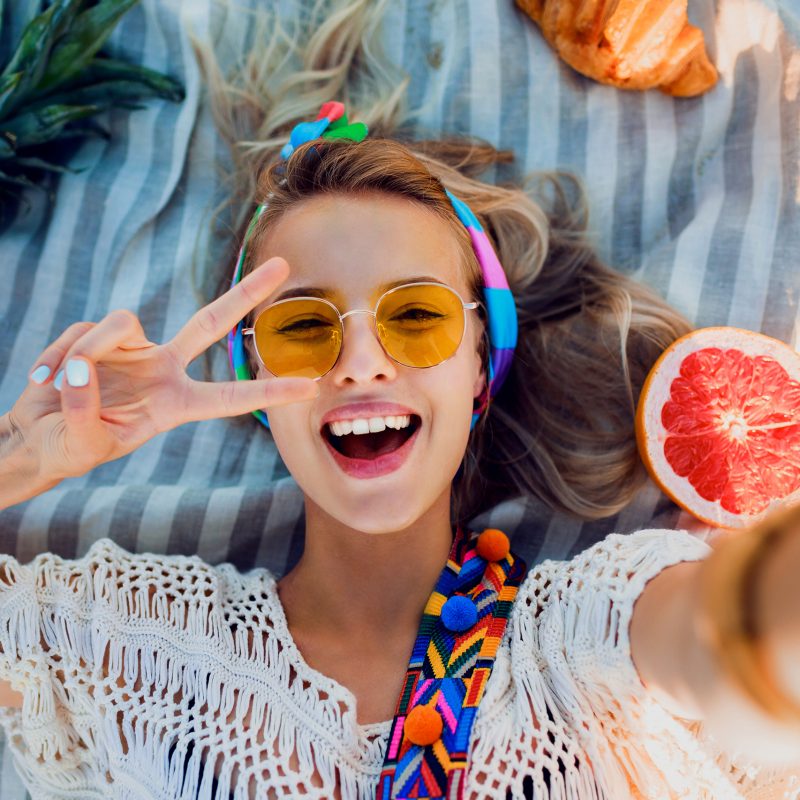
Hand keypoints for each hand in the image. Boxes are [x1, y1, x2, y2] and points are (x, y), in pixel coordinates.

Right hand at [7, 257, 316, 483]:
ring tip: (57, 385)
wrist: (35, 435)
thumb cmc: (66, 449)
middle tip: (284, 265)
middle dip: (247, 292)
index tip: (308, 387)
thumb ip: (85, 413)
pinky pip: (81, 331)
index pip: (230, 397)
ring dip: (86, 351)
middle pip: (212, 322)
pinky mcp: (98, 336)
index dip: (267, 391)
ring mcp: (132, 348)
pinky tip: (43, 380)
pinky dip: (55, 354)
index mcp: (175, 404)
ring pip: (119, 323)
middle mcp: (162, 369)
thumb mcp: (83, 445)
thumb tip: (81, 369)